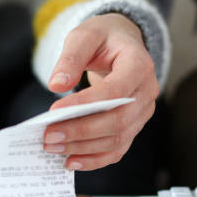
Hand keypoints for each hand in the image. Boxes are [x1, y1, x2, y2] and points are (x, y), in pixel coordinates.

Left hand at [43, 13, 158, 169]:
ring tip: (53, 147)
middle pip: (117, 121)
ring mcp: (142, 112)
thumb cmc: (104, 38)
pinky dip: (94, 159)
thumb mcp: (85, 35)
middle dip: (81, 132)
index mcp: (139, 65)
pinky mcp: (133, 126)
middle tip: (49, 137)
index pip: (115, 92)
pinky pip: (117, 150)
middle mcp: (147, 92)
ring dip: (83, 148)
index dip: (86, 105)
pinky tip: (71, 161)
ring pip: (117, 140)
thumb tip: (56, 85)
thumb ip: (71, 57)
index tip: (55, 111)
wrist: (122, 44)